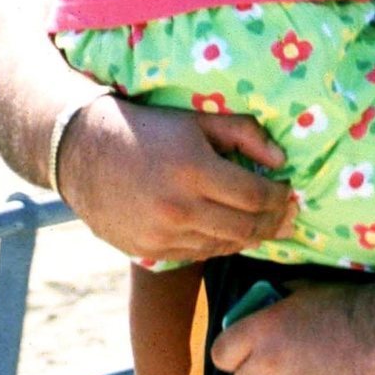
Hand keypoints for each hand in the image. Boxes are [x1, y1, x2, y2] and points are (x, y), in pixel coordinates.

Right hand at [58, 96, 295, 262]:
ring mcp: (162, 235)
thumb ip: (244, 134)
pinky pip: (196, 254)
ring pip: (223, 246)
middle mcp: (179, 208)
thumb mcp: (197, 119)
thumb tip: (280, 160)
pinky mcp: (148, 251)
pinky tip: (229, 232)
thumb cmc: (149, 128)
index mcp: (194, 171)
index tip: (290, 192)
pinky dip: (218, 244)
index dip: (280, 198)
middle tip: (289, 217)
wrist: (84, 151)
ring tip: (264, 226)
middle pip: (245, 228)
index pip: (255, 196)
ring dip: (249, 237)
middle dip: (274, 223)